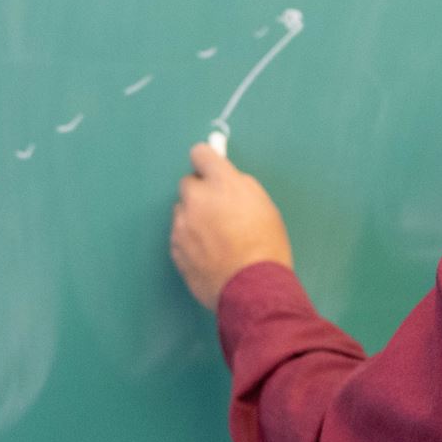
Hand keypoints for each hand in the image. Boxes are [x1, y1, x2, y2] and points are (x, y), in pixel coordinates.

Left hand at [169, 141, 293, 311]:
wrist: (253, 287)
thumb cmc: (266, 246)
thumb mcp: (264, 205)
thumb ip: (240, 186)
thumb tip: (226, 180)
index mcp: (222, 184)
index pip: (201, 153)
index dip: (207, 161)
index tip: (211, 169)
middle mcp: (197, 199)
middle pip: (188, 183)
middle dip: (201, 192)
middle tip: (219, 209)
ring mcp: (182, 225)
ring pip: (182, 210)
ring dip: (194, 216)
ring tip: (216, 237)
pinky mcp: (175, 248)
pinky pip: (178, 235)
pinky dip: (189, 240)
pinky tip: (209, 253)